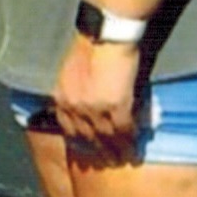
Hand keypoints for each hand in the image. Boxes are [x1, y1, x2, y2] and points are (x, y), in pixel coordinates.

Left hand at [50, 34, 144, 166]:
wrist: (105, 34)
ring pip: (107, 137)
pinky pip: (124, 129)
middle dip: (99, 151)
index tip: (88, 151)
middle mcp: (75, 106)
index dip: (80, 141)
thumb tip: (84, 99)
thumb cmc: (91, 45)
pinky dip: (130, 140)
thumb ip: (75, 88)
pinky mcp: (116, 105)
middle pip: (87, 137)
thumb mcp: (71, 70)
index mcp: (62, 97)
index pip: (68, 128)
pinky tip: (135, 147)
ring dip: (116, 151)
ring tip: (124, 159)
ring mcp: (95, 108)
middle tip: (109, 161)